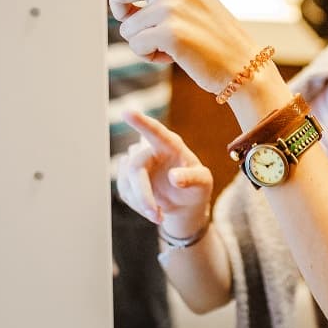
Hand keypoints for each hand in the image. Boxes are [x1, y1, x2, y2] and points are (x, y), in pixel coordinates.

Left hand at [104, 0, 262, 93]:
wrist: (242, 64)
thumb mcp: (184, 2)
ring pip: (125, 25)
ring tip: (172, 43)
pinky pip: (136, 45)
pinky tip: (174, 55)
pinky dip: (150, 56)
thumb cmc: (210, 34)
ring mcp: (172, 5)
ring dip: (141, 41)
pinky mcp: (169, 31)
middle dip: (121, 11)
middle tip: (144, 26)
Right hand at [117, 109, 213, 237]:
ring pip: (127, 181)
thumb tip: (174, 177)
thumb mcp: (203, 183)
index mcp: (171, 145)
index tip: (127, 112)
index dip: (141, 123)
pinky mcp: (128, 177)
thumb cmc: (198, 187)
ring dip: (141, 202)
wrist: (185, 204)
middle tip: (154, 214)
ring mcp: (137, 162)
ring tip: (159, 215)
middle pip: (135, 166)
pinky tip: (151, 209)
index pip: (155, 132)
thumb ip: (192, 178)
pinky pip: (124, 191)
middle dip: (142, 193)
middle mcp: (151, 149)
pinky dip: (137, 205)